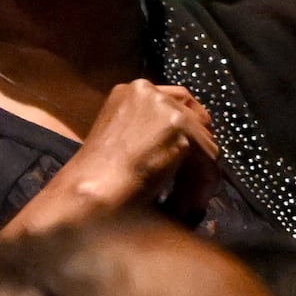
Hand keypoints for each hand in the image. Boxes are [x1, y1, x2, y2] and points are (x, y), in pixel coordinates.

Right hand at [8, 80, 220, 232]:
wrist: (87, 191)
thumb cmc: (97, 178)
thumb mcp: (125, 140)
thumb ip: (152, 132)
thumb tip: (187, 148)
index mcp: (132, 92)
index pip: (180, 102)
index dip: (193, 132)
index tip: (195, 160)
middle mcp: (147, 90)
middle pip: (198, 119)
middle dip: (201, 154)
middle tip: (198, 187)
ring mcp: (163, 104)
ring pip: (204, 142)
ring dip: (201, 175)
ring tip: (192, 202)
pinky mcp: (177, 124)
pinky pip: (208, 157)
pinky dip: (204, 183)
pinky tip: (191, 205)